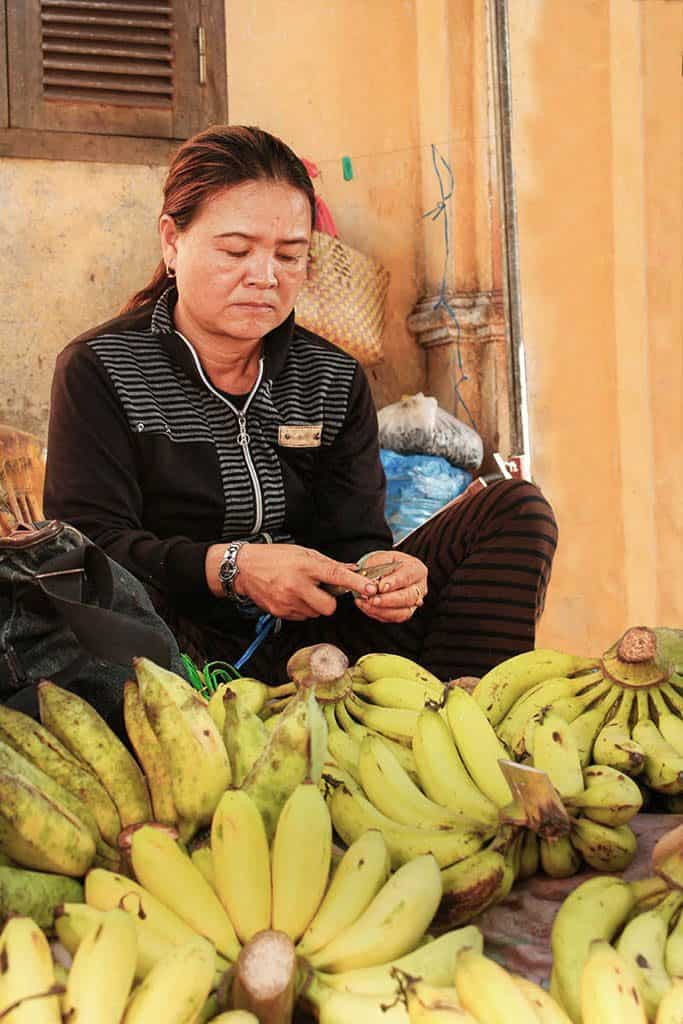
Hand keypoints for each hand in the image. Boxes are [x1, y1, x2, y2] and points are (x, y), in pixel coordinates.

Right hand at [205, 542, 378, 620]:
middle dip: (329, 602)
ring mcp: (287, 601)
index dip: (355, 583)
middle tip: (320, 590)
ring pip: (315, 613)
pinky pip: (302, 617)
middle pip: (329, 607)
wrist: (244, 568)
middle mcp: (296, 585)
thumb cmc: (274, 557)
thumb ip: (328, 563)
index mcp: (305, 566)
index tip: (370, 588)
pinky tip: (291, 596)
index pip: (336, 575)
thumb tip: (352, 570)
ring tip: (301, 590)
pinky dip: (302, 609)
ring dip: (314, 605)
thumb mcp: (303, 552)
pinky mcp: (280, 612)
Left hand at [354, 550, 427, 623]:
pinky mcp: (405, 613)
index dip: (394, 582)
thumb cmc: (383, 563)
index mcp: (416, 569)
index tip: (381, 586)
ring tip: (365, 603)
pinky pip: (394, 618)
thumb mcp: (379, 559)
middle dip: (388, 600)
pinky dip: (378, 614)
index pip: (408, 576)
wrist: (382, 571)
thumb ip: (376, 570)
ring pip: (403, 612)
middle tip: (372, 599)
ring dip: (382, 610)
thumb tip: (371, 587)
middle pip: (408, 597)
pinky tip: (366, 606)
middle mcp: (419, 587)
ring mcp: (414, 602)